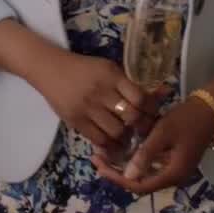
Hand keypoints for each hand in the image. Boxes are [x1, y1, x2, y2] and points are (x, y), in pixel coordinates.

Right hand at [23, 46, 155, 148]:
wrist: (50, 69)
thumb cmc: (84, 68)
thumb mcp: (108, 69)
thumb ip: (130, 83)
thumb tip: (163, 93)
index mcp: (112, 76)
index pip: (140, 98)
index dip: (151, 110)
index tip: (153, 114)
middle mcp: (101, 92)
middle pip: (131, 116)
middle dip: (141, 126)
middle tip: (143, 129)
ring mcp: (87, 108)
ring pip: (116, 131)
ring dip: (126, 136)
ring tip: (128, 136)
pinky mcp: (76, 121)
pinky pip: (98, 139)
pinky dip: (109, 144)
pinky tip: (113, 142)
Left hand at [92, 100, 213, 195]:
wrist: (209, 109)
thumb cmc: (186, 120)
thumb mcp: (163, 134)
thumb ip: (146, 155)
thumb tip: (127, 175)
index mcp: (172, 174)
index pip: (139, 186)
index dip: (117, 178)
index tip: (99, 165)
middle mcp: (173, 177)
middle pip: (140, 183)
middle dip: (116, 172)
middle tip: (96, 158)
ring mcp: (174, 169)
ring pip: (144, 175)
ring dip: (124, 166)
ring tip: (104, 154)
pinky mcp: (173, 160)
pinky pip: (150, 166)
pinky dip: (135, 160)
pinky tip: (122, 149)